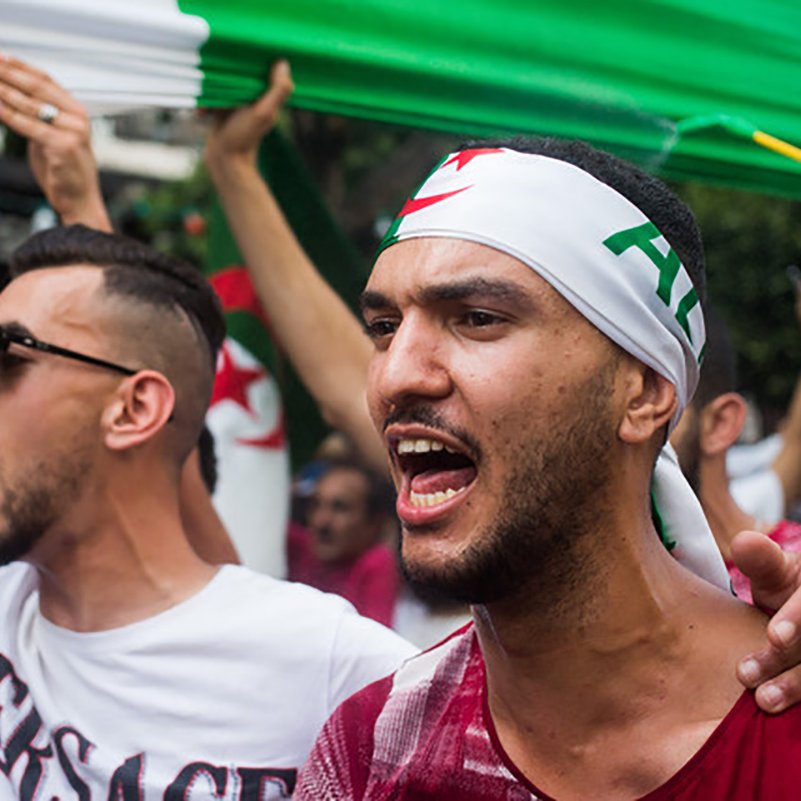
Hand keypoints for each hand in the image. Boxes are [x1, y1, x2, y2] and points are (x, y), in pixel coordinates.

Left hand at [0, 54, 110, 230]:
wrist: (81, 201)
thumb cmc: (64, 171)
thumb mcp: (50, 137)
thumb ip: (36, 117)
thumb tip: (6, 95)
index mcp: (77, 112)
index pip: (45, 80)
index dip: (20, 66)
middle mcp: (78, 118)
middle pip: (37, 87)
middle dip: (7, 74)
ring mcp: (73, 132)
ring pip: (30, 105)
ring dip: (3, 91)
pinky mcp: (63, 147)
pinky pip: (29, 126)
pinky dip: (8, 114)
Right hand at [204, 60, 293, 177]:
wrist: (225, 161)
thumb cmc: (243, 138)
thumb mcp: (263, 113)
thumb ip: (277, 91)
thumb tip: (283, 63)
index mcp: (264, 95)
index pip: (258, 68)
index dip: (249, 59)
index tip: (236, 53)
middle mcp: (252, 98)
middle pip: (237, 73)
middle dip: (223, 75)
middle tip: (213, 81)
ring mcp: (236, 104)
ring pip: (222, 83)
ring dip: (210, 90)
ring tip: (207, 106)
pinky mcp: (222, 110)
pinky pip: (211, 97)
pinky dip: (205, 102)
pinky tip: (200, 113)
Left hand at [732, 529, 800, 711]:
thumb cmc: (790, 588)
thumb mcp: (778, 570)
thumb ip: (762, 560)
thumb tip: (743, 541)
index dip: (796, 619)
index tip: (774, 636)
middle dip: (787, 663)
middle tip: (746, 676)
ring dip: (796, 688)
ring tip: (762, 701)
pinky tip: (785, 716)